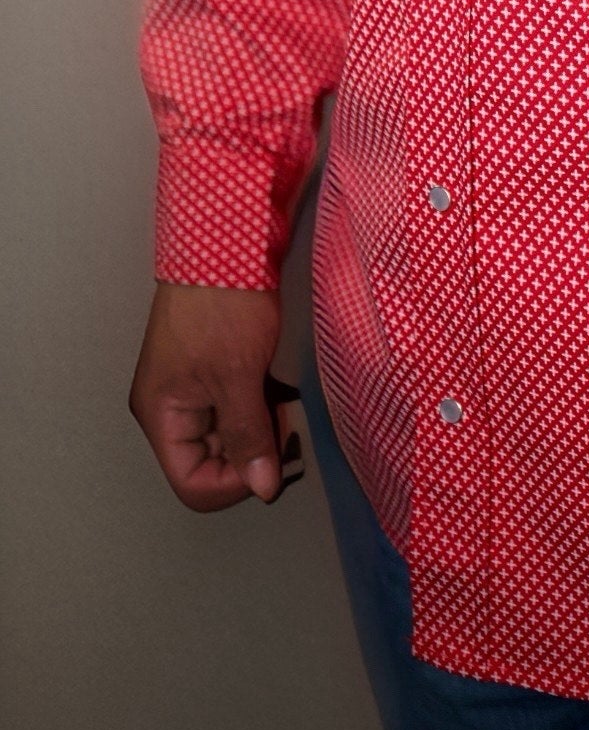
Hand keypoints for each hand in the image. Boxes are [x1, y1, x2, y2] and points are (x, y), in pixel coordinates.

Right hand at [129, 281, 296, 509]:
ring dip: (260, 429)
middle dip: (252, 453)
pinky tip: (282, 393)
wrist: (226, 241)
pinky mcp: (216, 367)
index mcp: (161, 415)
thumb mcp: (237, 376)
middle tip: (286, 430)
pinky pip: (237, 406)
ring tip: (287, 408)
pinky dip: (261, 407)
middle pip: (210, 461)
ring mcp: (193, 386)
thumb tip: (262, 488)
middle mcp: (171, 407)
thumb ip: (247, 434)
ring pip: (227, 433)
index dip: (232, 483)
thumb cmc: (221, 304)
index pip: (191, 482)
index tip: (271, 464)